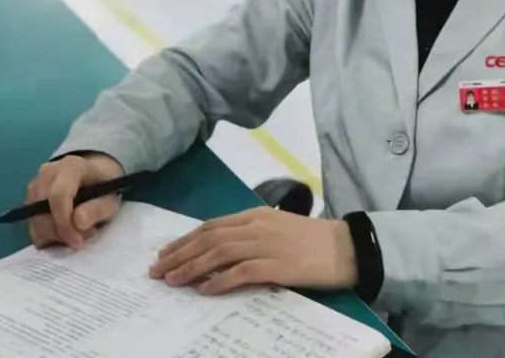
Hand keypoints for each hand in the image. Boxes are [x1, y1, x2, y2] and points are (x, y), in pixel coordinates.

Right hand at [25, 152, 124, 249]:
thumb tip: (78, 222)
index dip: (65, 223)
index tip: (78, 241)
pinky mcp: (29, 200)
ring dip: (54, 236)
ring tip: (77, 233)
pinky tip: (65, 232)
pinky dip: (47, 236)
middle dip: (60, 232)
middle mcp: (48, 173)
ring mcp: (35, 185)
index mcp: (71, 166)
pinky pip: (32, 226)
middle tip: (82, 239)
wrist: (96, 175)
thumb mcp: (111, 199)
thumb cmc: (105, 187)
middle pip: (42, 210)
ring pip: (35, 221)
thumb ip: (98, 209)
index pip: (58, 195)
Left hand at [148, 207, 357, 295]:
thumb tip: (220, 250)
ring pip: (219, 253)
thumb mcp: (278, 229)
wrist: (347, 247)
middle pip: (208, 238)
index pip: (211, 225)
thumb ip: (251, 235)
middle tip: (156, 270)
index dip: (184, 240)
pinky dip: (219, 280)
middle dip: (179, 254)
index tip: (164, 253)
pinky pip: (241, 272)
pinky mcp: (277, 265)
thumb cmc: (313, 241)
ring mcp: (266, 244)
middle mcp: (257, 226)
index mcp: (256, 215)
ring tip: (172, 281)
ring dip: (191, 267)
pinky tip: (204, 290)